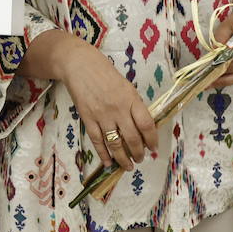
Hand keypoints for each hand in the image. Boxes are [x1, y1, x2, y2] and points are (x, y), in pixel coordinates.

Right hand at [52, 39, 157, 171]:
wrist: (79, 65)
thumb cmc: (105, 73)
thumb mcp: (126, 86)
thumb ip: (134, 104)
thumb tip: (142, 126)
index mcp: (130, 99)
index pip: (146, 125)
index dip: (152, 140)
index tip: (153, 148)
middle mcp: (118, 109)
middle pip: (131, 138)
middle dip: (138, 153)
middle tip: (140, 159)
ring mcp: (101, 115)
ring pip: (115, 144)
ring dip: (123, 158)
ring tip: (128, 166)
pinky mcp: (87, 119)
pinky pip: (97, 141)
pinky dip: (103, 154)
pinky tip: (108, 163)